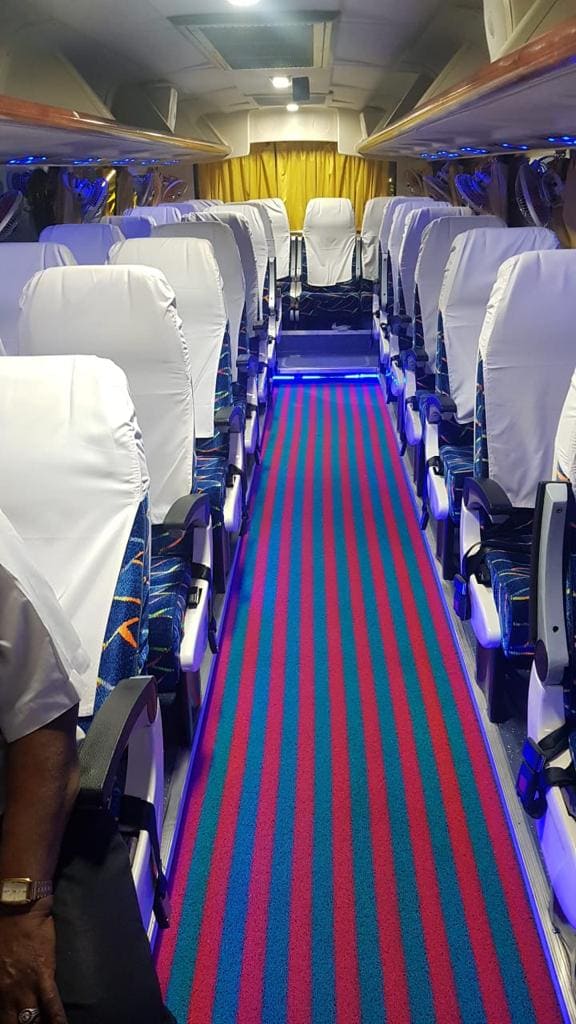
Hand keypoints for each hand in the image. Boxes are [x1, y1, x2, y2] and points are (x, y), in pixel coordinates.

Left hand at [0, 898, 66, 1022]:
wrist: (18, 909)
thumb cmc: (3, 929)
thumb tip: (2, 984)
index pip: (1, 1016)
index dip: (8, 1022)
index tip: (13, 1023)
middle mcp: (7, 993)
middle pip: (14, 1023)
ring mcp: (25, 987)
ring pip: (31, 1020)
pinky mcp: (44, 978)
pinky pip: (52, 1006)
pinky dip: (57, 1020)